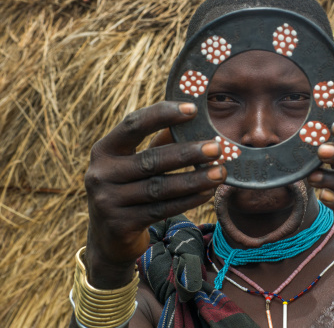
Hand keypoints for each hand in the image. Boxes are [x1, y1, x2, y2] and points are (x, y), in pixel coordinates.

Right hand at [83, 101, 225, 287]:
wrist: (108, 238)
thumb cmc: (129, 189)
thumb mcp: (135, 164)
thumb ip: (159, 143)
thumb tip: (193, 121)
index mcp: (104, 150)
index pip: (133, 125)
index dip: (162, 114)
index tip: (192, 109)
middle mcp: (100, 174)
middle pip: (151, 160)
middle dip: (187, 153)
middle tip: (217, 148)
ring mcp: (107, 201)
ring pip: (160, 188)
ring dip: (194, 179)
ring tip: (220, 173)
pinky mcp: (120, 225)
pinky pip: (161, 210)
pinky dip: (187, 200)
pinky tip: (207, 193)